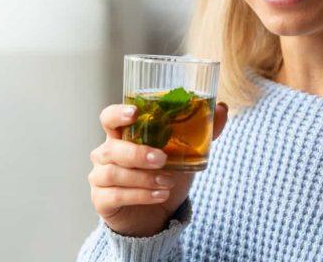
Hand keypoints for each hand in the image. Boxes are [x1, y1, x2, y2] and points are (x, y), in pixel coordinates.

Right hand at [88, 100, 228, 236]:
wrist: (156, 214)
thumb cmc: (164, 175)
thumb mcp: (184, 154)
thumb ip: (201, 132)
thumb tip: (223, 108)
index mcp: (122, 135)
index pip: (108, 117)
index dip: (117, 113)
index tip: (135, 113)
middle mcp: (106, 153)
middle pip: (112, 148)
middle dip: (138, 153)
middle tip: (162, 158)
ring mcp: (100, 177)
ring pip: (114, 173)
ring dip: (144, 178)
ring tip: (168, 182)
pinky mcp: (101, 200)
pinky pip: (116, 195)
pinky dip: (141, 195)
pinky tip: (160, 195)